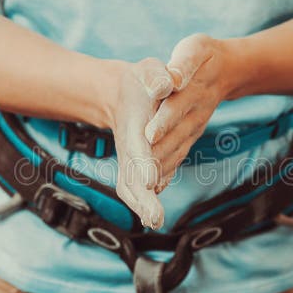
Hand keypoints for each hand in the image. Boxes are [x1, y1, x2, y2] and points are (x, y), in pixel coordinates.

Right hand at [108, 58, 173, 228]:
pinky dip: (144, 202)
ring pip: (131, 188)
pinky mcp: (136, 167)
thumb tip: (169, 84)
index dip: (143, 164)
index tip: (149, 181)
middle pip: (131, 176)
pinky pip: (137, 188)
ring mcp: (131, 160)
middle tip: (154, 218)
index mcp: (134, 127)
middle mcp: (130, 148)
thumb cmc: (142, 81)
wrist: (123, 93)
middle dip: (141, 198)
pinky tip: (155, 215)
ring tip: (155, 221)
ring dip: (142, 206)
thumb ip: (158, 77)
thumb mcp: (151, 71)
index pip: (137, 148)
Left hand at [144, 34, 229, 192]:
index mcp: (193, 90)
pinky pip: (180, 154)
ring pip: (178, 149)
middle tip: (141, 171)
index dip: (163, 121)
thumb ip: (183, 64)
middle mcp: (196, 113)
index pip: (175, 107)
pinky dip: (168, 170)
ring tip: (143, 186)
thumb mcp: (196, 49)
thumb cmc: (205, 57)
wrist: (228, 70)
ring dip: (162, 167)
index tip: (148, 136)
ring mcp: (196, 126)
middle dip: (159, 154)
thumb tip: (171, 79)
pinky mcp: (192, 135)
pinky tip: (154, 187)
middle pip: (175, 136)